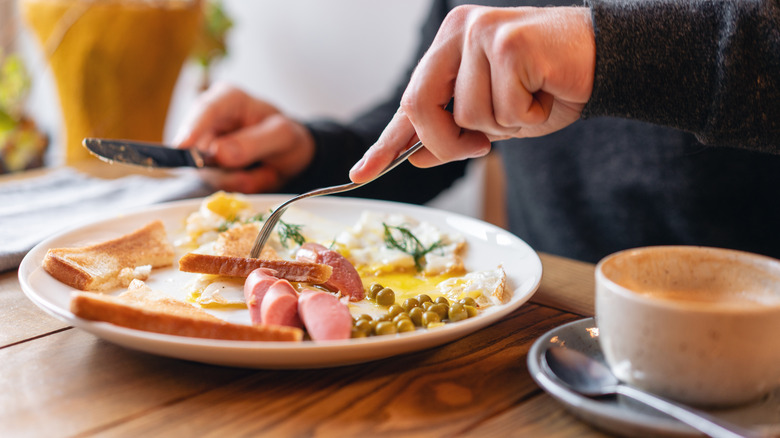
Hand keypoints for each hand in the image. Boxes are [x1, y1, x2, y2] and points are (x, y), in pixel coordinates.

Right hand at [174, 82, 314, 192]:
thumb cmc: (285, 135)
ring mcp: (204, 146)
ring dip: (239, 179)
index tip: (183, 146)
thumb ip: (255, 142)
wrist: (289, 153)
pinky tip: (254, 176)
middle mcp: (209, 120)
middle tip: (257, 173)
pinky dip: (239, 184)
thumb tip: (219, 152)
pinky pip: (217, 184)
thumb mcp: (282, 136)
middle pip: (198, 148)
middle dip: (228, 169)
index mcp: (228, 99)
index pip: (206, 110)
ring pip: (207, 172)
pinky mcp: (206, 168)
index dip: (193, 128)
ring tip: (262, 171)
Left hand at [350, 6, 595, 182]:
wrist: (604, 60)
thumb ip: (453, 134)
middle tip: (480, 146)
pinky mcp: (509, 43)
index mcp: (447, 46)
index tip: (361, 173)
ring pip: (467, 114)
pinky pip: (503, 110)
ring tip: (530, 100)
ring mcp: (481, 32)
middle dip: (448, 141)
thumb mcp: (492, 119)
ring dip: (504, 126)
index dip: (386, 142)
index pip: (410, 101)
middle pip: (420, 105)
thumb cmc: (547, 87)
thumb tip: (414, 155)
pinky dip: (528, 117)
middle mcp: (458, 31)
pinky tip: (544, 92)